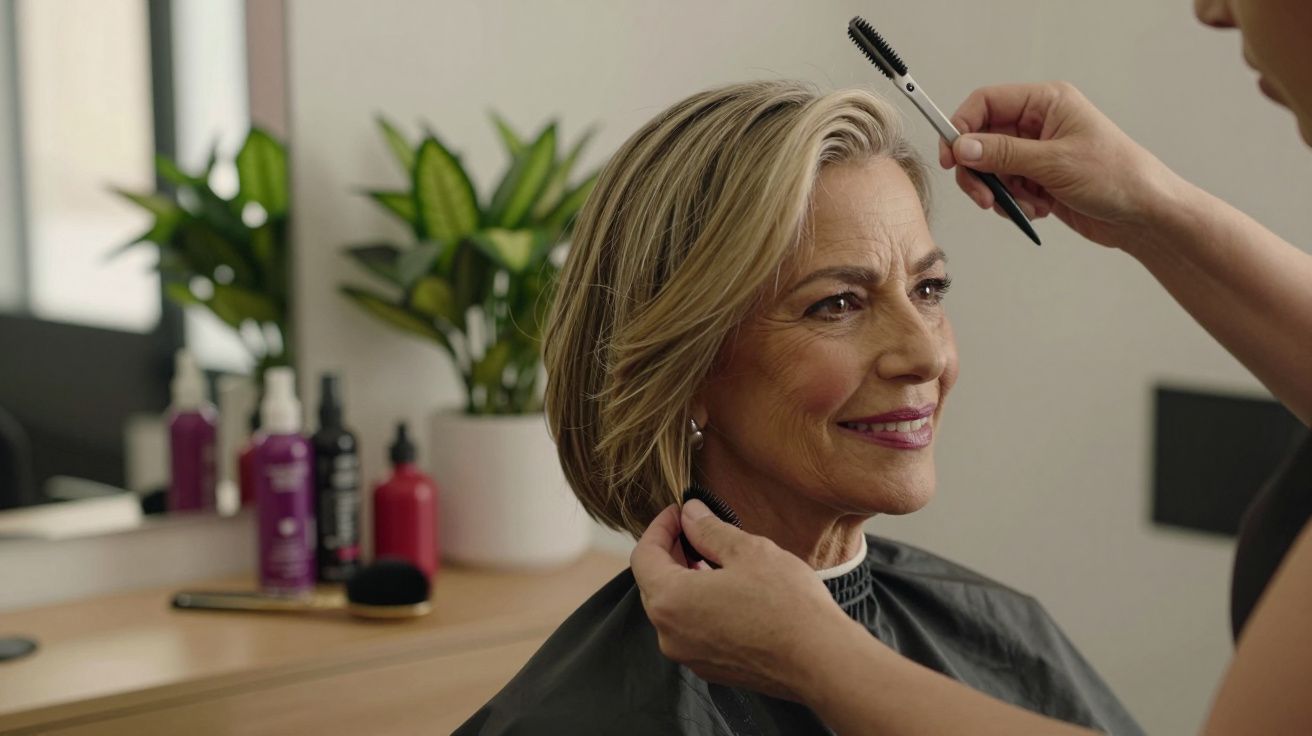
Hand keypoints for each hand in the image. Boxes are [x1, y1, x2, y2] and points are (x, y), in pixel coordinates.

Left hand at [630, 500, 856, 700]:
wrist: (821, 661)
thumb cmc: (786, 603)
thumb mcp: (747, 550)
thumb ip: (709, 529)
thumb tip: (690, 513)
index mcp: (670, 601)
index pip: (643, 556)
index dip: (659, 527)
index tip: (679, 511)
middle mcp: (669, 634)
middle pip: (653, 583)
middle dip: (670, 552)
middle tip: (694, 528)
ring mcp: (689, 656)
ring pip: (674, 609)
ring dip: (686, 579)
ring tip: (713, 556)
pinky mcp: (710, 669)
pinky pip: (692, 630)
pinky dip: (700, 605)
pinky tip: (726, 589)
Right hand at [938, 82, 1189, 250]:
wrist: (1143, 215)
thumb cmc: (1116, 176)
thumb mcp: (1054, 162)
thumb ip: (1003, 154)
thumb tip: (962, 146)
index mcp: (1046, 103)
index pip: (986, 103)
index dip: (961, 127)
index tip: (952, 158)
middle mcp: (1039, 123)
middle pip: (982, 139)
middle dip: (979, 170)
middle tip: (982, 197)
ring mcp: (1037, 152)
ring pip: (991, 168)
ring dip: (1000, 191)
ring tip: (1025, 205)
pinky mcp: (1038, 179)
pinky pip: (1006, 188)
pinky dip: (1014, 203)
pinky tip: (1039, 209)